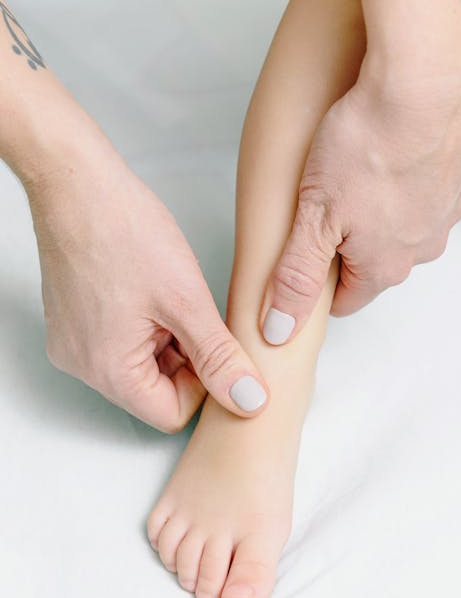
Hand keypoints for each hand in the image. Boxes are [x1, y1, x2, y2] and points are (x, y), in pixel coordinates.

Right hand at [28, 141, 267, 431]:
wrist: (76, 183)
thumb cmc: (123, 230)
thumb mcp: (186, 300)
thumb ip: (220, 357)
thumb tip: (249, 400)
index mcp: (108, 370)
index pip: (171, 414)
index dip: (204, 386)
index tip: (219, 350)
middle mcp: (83, 365)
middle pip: (155, 391)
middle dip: (188, 361)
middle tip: (200, 317)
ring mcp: (75, 344)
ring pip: (141, 366)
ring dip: (170, 342)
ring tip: (175, 299)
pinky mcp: (74, 323)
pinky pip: (121, 344)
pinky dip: (148, 328)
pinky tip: (155, 294)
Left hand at [260, 71, 460, 343]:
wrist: (424, 80)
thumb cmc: (368, 143)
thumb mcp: (314, 218)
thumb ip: (295, 277)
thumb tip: (279, 329)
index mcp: (384, 266)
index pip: (347, 301)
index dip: (319, 288)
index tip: (304, 268)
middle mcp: (421, 249)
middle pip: (372, 265)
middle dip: (345, 247)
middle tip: (321, 210)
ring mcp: (442, 214)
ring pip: (398, 230)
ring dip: (375, 214)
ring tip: (352, 178)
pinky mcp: (454, 179)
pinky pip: (419, 197)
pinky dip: (399, 185)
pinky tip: (382, 159)